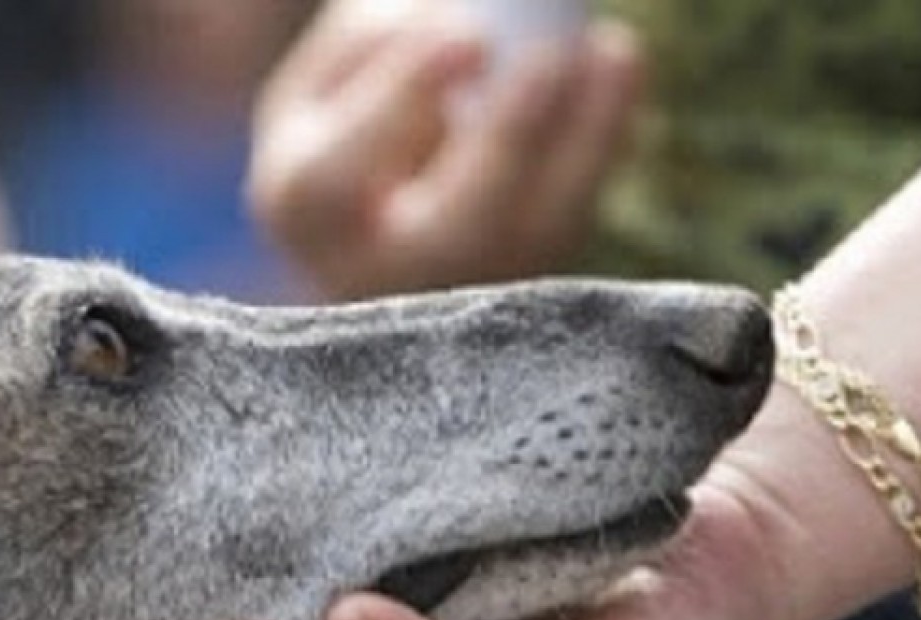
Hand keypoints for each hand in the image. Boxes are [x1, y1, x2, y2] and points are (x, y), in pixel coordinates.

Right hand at [247, 0, 643, 298]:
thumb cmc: (344, 145)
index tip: (467, 34)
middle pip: (454, 229)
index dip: (403, 99)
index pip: (338, 173)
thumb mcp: (321, 92)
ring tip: (610, 49)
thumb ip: (368, 46)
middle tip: (552, 54)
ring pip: (535, 235)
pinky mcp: (524, 285)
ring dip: (585, 137)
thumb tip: (453, 15)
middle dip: (509, 137)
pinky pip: (573, 220)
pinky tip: (615, 66)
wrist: (374, 254)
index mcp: (306, 210)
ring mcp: (463, 290)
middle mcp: (383, 272)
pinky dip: (603, 143)